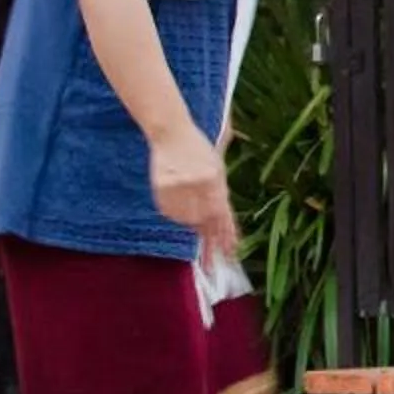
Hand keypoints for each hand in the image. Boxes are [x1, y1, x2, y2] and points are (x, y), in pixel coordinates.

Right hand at [151, 125, 239, 259]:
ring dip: (190, 222)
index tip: (230, 253)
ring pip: (187, 219)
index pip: (223, 213)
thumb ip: (221, 194)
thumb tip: (226, 226)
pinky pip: (170, 212)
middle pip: (205, 220)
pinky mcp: (163, 186)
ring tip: (188, 208)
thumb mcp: (217, 168)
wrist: (172, 132)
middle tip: (210, 262)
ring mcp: (180, 184)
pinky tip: (176, 202)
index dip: (227, 236)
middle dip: (208, 240)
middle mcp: (199, 182)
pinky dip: (175, 214)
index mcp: (215, 178)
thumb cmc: (198, 149)